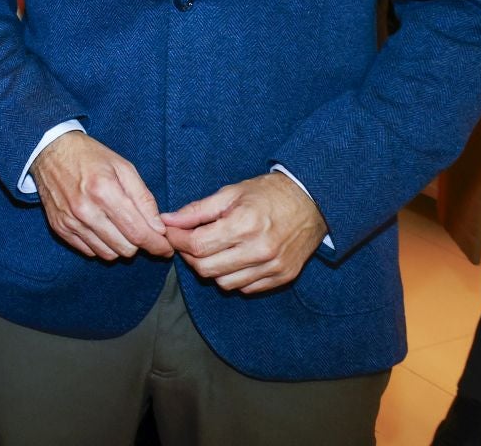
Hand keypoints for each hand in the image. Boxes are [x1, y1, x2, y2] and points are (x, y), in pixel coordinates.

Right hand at [29, 132, 171, 259]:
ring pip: (108, 254)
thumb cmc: (91, 157)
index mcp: (104, 190)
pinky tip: (102, 228)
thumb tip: (158, 229)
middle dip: (139, 243)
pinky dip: (101, 245)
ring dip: (120, 246)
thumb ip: (144, 199)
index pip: (138, 232)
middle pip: (125, 248)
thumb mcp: (124, 167)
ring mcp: (70, 221)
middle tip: (140, 230)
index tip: (166, 247)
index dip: (157, 245)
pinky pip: (89, 252)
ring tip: (120, 228)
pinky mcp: (60, 228)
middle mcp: (85, 210)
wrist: (49, 151)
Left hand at [162, 173, 326, 293]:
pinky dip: (232, 277)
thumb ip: (197, 210)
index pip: (197, 245)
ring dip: (210, 269)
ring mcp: (273, 267)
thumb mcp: (230, 193)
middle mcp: (259, 250)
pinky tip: (232, 259)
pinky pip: (245, 288)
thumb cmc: (268, 194)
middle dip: (189, 256)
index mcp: (244, 224)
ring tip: (211, 250)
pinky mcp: (283, 277)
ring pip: (224, 283)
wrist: (313, 202)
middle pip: (206, 268)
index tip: (172, 233)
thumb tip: (167, 220)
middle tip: (188, 242)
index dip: (177, 241)